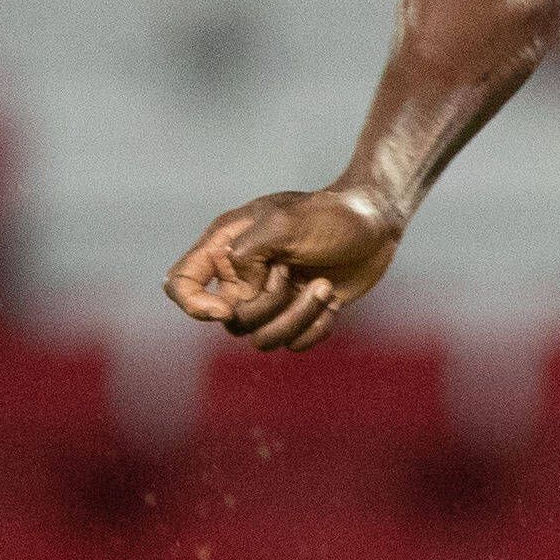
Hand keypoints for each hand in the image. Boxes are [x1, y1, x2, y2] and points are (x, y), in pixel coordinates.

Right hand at [162, 184, 404, 351]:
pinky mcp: (300, 313)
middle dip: (266, 306)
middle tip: (292, 273)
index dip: (193, 305)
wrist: (378, 222)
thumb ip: (249, 252)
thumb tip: (238, 292)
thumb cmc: (332, 214)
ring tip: (324, 287)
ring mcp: (272, 298)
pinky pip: (294, 344)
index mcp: (227, 246)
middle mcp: (243, 275)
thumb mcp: (286, 222)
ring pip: (262, 339)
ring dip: (296, 319)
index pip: (181, 282)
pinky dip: (315, 329)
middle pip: (231, 321)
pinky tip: (332, 302)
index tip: (226, 309)